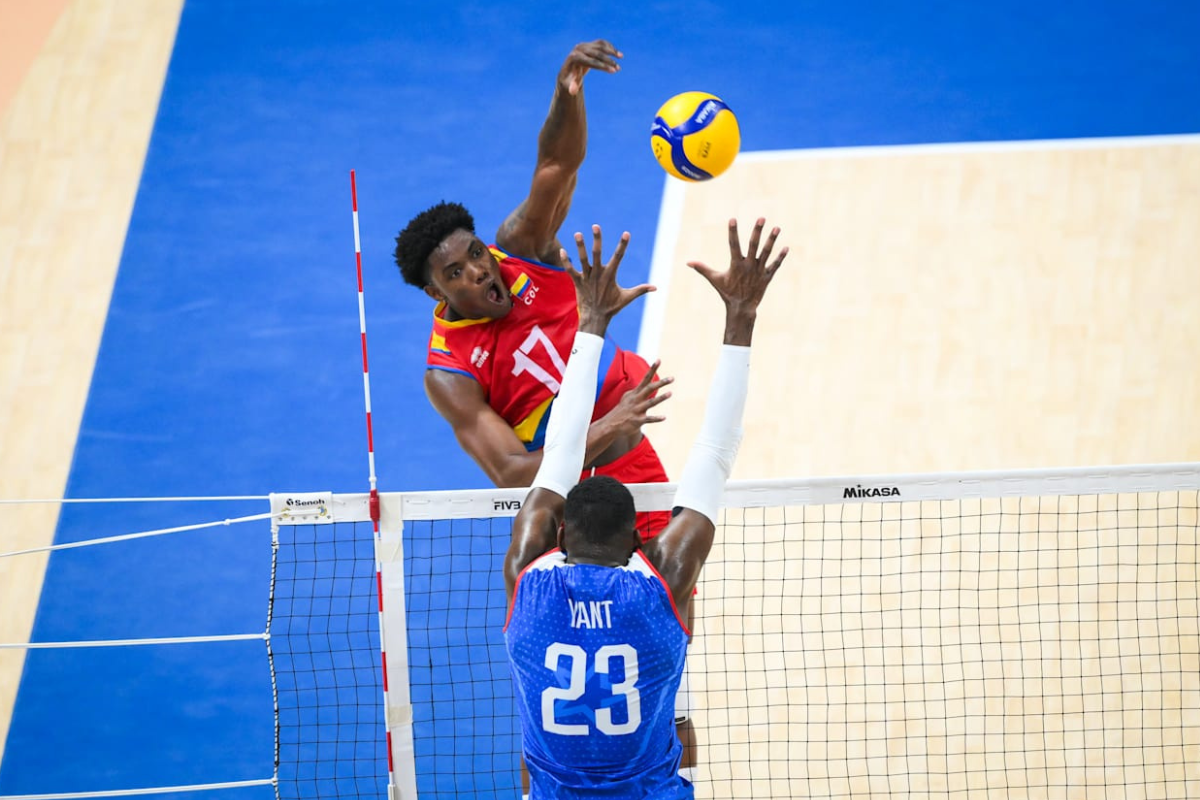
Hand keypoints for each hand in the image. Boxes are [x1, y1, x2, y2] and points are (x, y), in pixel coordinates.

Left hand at [559, 39, 621, 95]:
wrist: (569, 70)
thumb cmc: (570, 80)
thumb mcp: (570, 84)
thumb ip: (572, 87)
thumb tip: (573, 91)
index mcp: (574, 58)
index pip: (591, 61)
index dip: (603, 66)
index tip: (613, 71)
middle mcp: (579, 49)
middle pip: (597, 53)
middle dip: (608, 61)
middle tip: (618, 69)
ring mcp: (584, 45)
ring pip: (600, 45)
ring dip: (611, 51)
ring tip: (621, 57)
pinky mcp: (589, 44)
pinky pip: (601, 43)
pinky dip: (610, 47)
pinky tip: (617, 53)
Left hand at [560, 224, 654, 335]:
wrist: (595, 318)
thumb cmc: (612, 307)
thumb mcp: (627, 297)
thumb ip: (640, 290)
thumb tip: (656, 287)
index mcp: (610, 275)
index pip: (618, 256)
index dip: (622, 244)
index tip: (626, 233)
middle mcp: (598, 274)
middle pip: (597, 253)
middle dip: (597, 239)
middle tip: (595, 226)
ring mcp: (587, 277)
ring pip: (583, 259)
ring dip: (580, 246)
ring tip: (577, 233)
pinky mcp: (578, 282)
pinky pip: (570, 270)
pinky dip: (566, 261)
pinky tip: (562, 250)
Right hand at [602, 361, 672, 436]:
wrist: (611, 424)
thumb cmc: (621, 410)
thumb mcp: (627, 397)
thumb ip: (637, 391)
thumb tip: (643, 384)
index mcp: (635, 393)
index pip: (645, 379)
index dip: (652, 369)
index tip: (659, 360)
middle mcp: (636, 399)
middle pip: (650, 388)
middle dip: (661, 383)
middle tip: (672, 378)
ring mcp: (637, 410)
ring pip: (650, 402)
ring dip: (660, 398)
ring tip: (670, 393)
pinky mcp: (637, 421)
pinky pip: (648, 419)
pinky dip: (656, 418)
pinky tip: (664, 417)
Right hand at [688, 218, 787, 344]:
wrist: (741, 308)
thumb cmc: (727, 292)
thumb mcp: (714, 279)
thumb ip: (702, 268)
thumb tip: (688, 262)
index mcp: (736, 264)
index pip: (733, 244)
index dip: (732, 232)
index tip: (733, 219)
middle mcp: (749, 266)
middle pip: (754, 245)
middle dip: (757, 231)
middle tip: (762, 218)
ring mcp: (759, 271)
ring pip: (766, 253)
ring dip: (772, 240)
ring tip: (777, 228)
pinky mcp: (767, 277)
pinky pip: (775, 266)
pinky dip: (781, 257)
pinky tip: (787, 248)